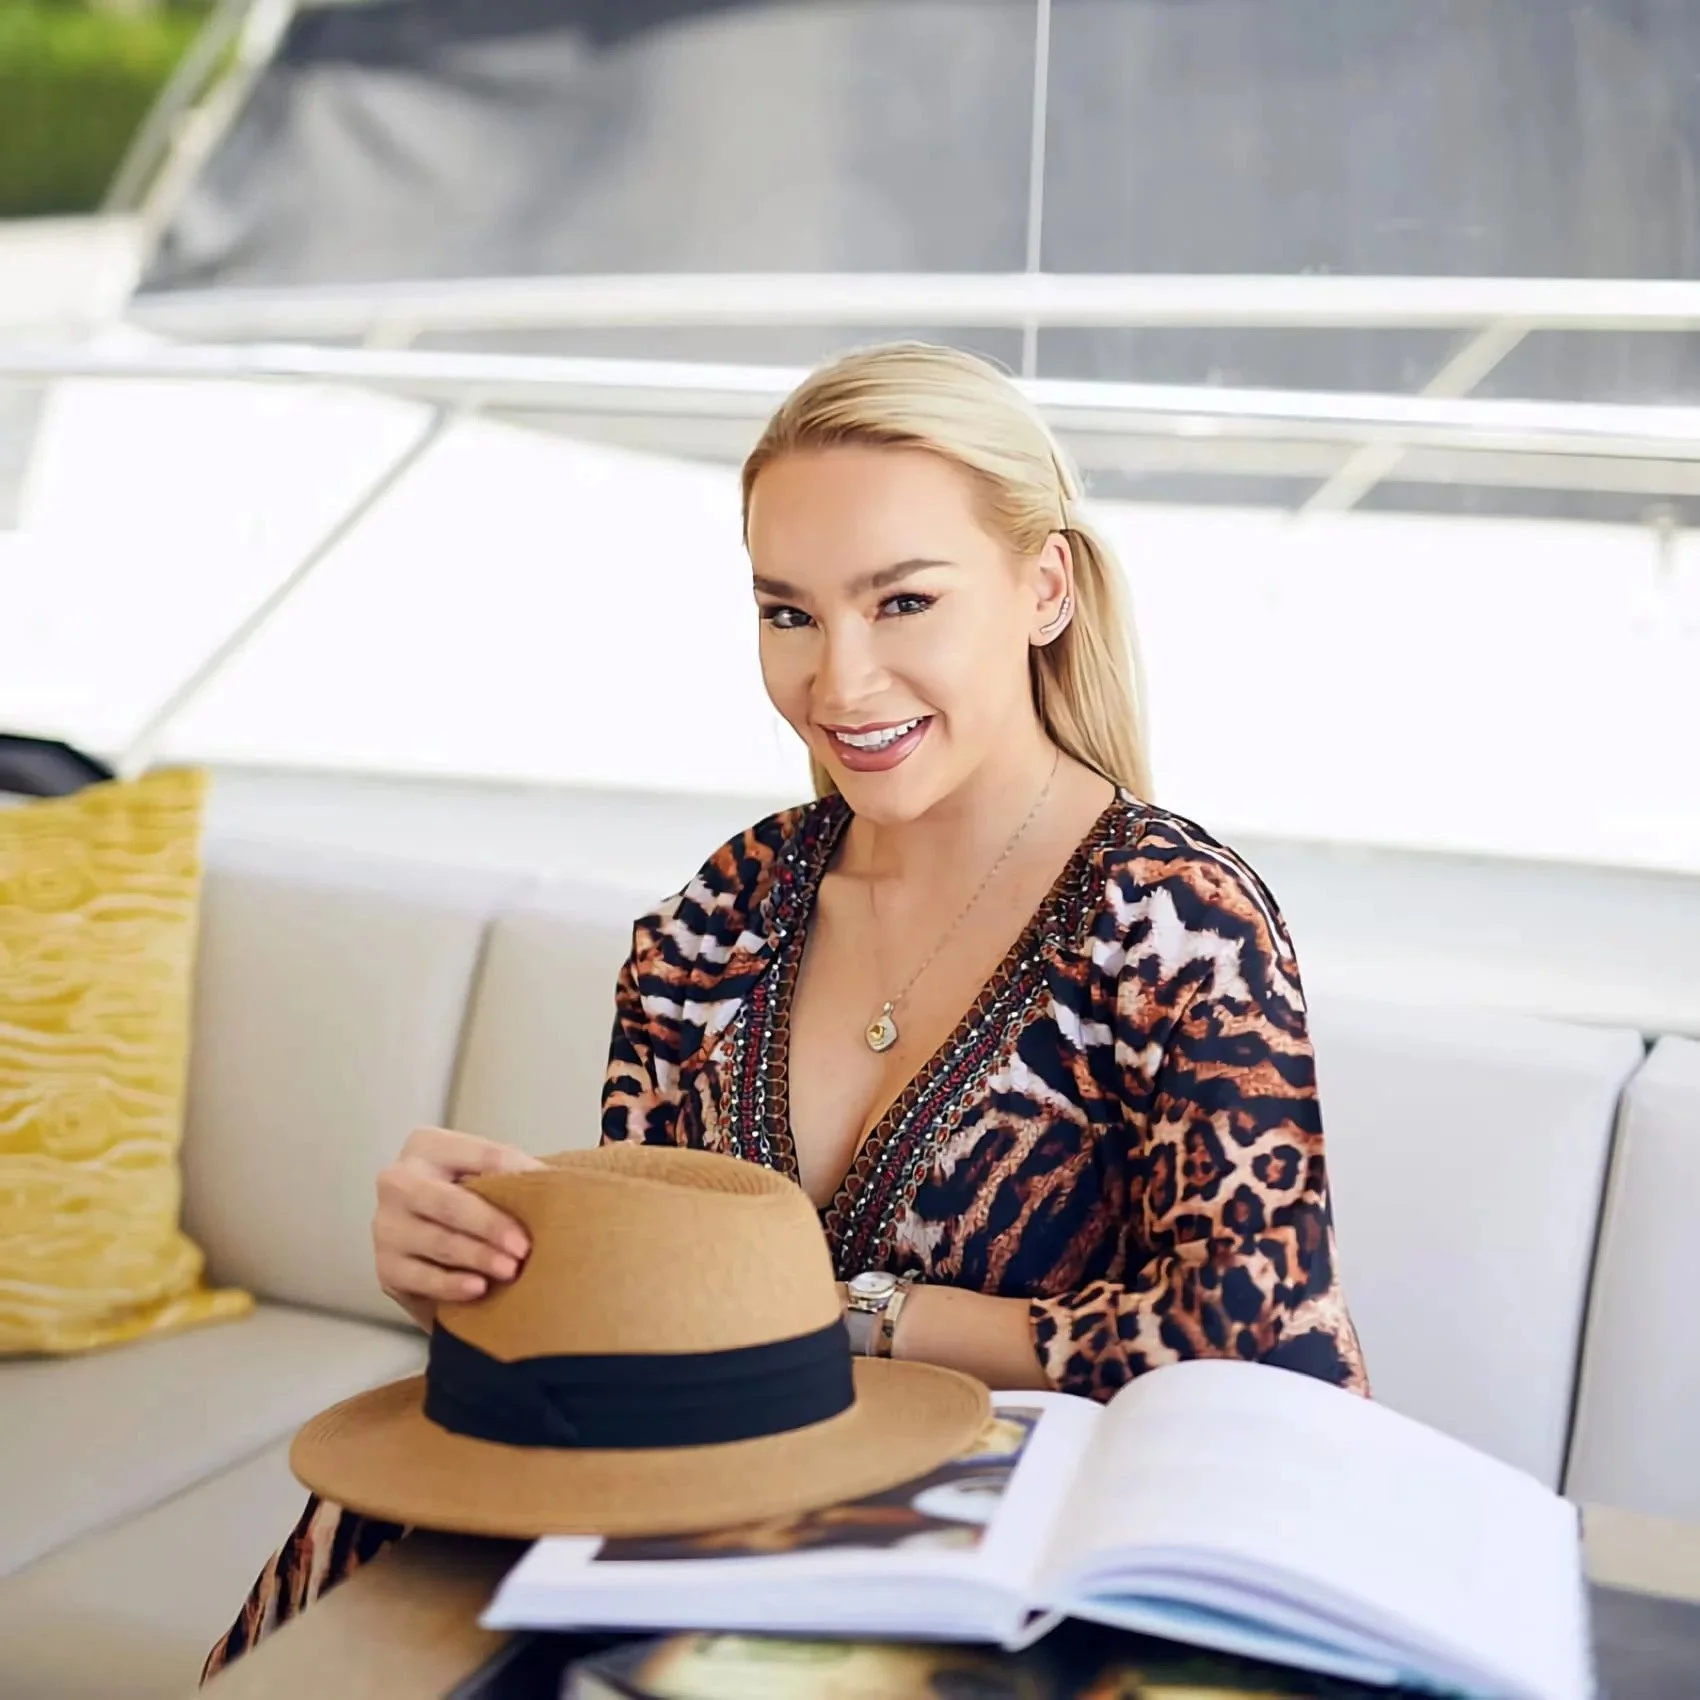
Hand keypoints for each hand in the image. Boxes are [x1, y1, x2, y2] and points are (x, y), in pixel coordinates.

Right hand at [373, 1127, 545, 1330]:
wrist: (434, 1247)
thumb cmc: (472, 1203)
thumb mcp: (489, 1180)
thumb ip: (515, 1175)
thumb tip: (564, 1183)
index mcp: (426, 1146)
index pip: (479, 1155)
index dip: (515, 1175)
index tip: (546, 1194)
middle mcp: (397, 1181)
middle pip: (449, 1201)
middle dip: (490, 1224)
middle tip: (524, 1247)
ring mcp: (385, 1225)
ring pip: (437, 1241)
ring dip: (477, 1257)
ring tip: (511, 1270)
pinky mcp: (385, 1267)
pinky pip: (421, 1277)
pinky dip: (451, 1285)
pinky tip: (478, 1288)